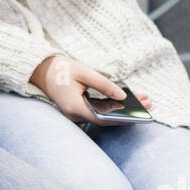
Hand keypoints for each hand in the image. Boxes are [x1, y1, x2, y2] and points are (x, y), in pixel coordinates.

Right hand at [29, 55, 151, 124]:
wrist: (41, 71)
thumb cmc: (61, 70)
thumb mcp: (85, 72)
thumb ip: (104, 85)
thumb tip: (122, 95)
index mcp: (75, 107)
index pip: (103, 118)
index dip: (123, 118)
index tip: (140, 113)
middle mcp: (75, 115)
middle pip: (106, 119)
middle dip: (128, 113)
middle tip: (148, 104)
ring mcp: (76, 114)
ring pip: (103, 116)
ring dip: (122, 110)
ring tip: (142, 101)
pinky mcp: (78, 110)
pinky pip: (98, 112)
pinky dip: (112, 108)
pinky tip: (126, 101)